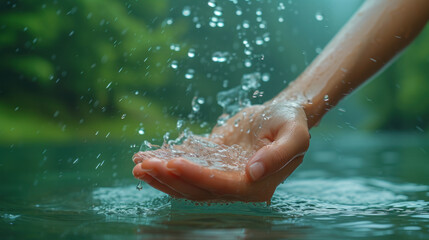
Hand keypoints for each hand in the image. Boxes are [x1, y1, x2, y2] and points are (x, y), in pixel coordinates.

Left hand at [132, 101, 309, 202]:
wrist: (283, 114)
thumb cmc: (291, 123)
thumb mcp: (294, 136)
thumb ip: (278, 155)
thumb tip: (253, 172)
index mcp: (257, 185)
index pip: (221, 186)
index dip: (196, 176)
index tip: (173, 163)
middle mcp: (237, 186)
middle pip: (198, 189)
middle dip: (170, 178)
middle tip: (143, 166)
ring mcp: (223, 176)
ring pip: (188, 183)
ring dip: (162, 176)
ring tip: (138, 165)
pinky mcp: (214, 163)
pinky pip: (189, 166)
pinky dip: (168, 162)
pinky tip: (148, 156)